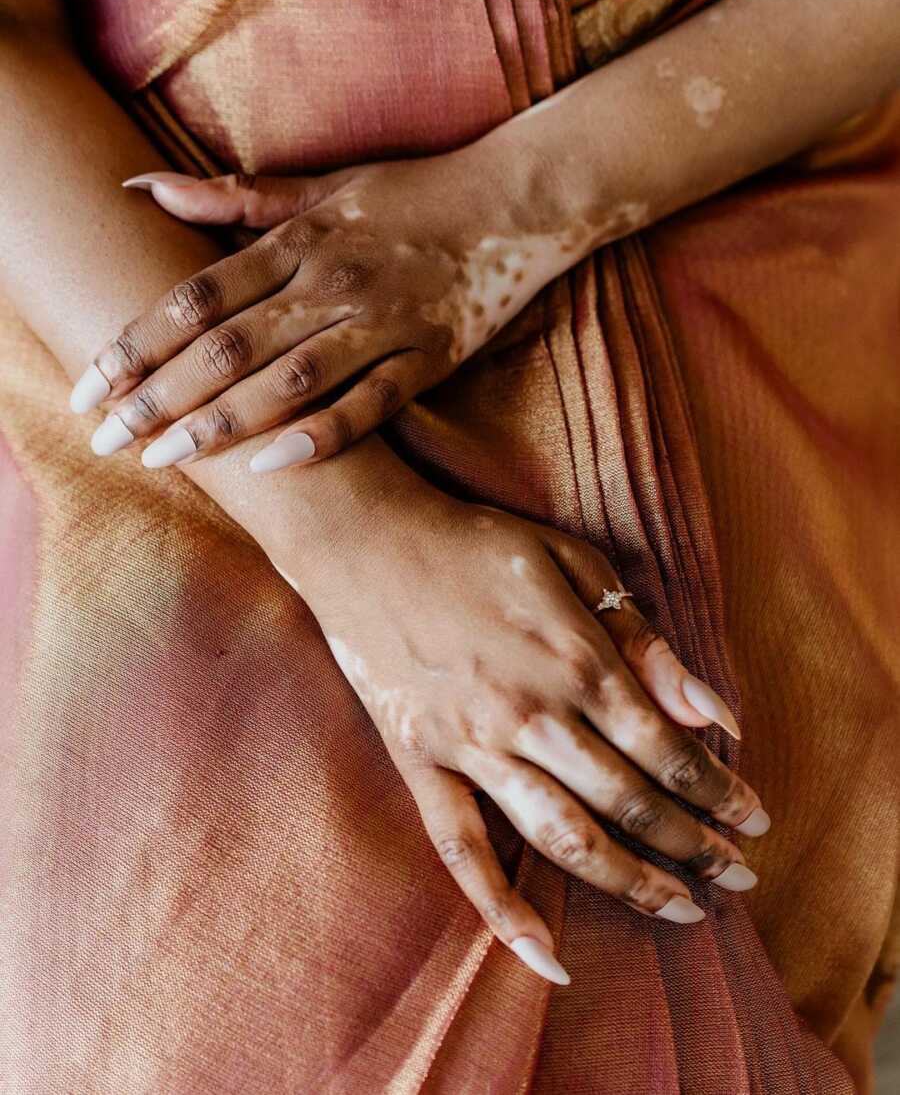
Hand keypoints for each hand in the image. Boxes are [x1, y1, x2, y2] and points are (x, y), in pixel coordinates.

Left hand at [70, 143, 576, 471]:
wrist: (513, 202)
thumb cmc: (411, 195)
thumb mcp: (322, 187)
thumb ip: (234, 198)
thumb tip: (145, 187)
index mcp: (299, 240)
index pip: (197, 297)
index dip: (138, 342)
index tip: (92, 384)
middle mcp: (332, 282)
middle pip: (227, 346)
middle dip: (159, 395)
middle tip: (106, 439)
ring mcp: (383, 323)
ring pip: (288, 380)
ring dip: (221, 421)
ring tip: (163, 458)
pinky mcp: (429, 359)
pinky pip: (371, 406)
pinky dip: (322, 436)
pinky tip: (270, 466)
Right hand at [286, 492, 767, 985]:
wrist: (366, 541)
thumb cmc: (476, 545)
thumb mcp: (572, 562)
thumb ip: (642, 640)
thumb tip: (711, 711)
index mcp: (576, 659)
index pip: (670, 748)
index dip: (721, 792)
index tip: (757, 821)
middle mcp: (532, 714)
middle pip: (630, 801)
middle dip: (696, 847)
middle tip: (739, 881)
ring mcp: (472, 745)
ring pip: (565, 837)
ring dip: (631, 882)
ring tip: (682, 913)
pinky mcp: (421, 763)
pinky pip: (461, 849)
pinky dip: (502, 908)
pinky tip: (547, 957)